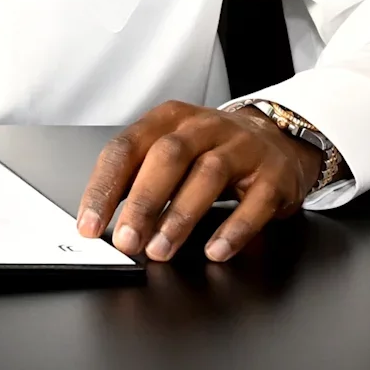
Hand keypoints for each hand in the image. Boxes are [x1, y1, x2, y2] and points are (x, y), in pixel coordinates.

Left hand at [76, 100, 323, 262]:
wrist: (278, 139)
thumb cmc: (211, 150)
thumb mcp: (171, 150)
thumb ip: (138, 176)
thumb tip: (100, 216)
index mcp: (168, 120)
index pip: (126, 147)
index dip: (105, 186)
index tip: (90, 222)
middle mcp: (204, 127)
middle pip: (167, 157)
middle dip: (143, 202)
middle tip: (127, 240)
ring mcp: (242, 148)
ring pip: (208, 176)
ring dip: (180, 217)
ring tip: (160, 250)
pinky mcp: (273, 174)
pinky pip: (254, 202)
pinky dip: (233, 229)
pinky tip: (215, 250)